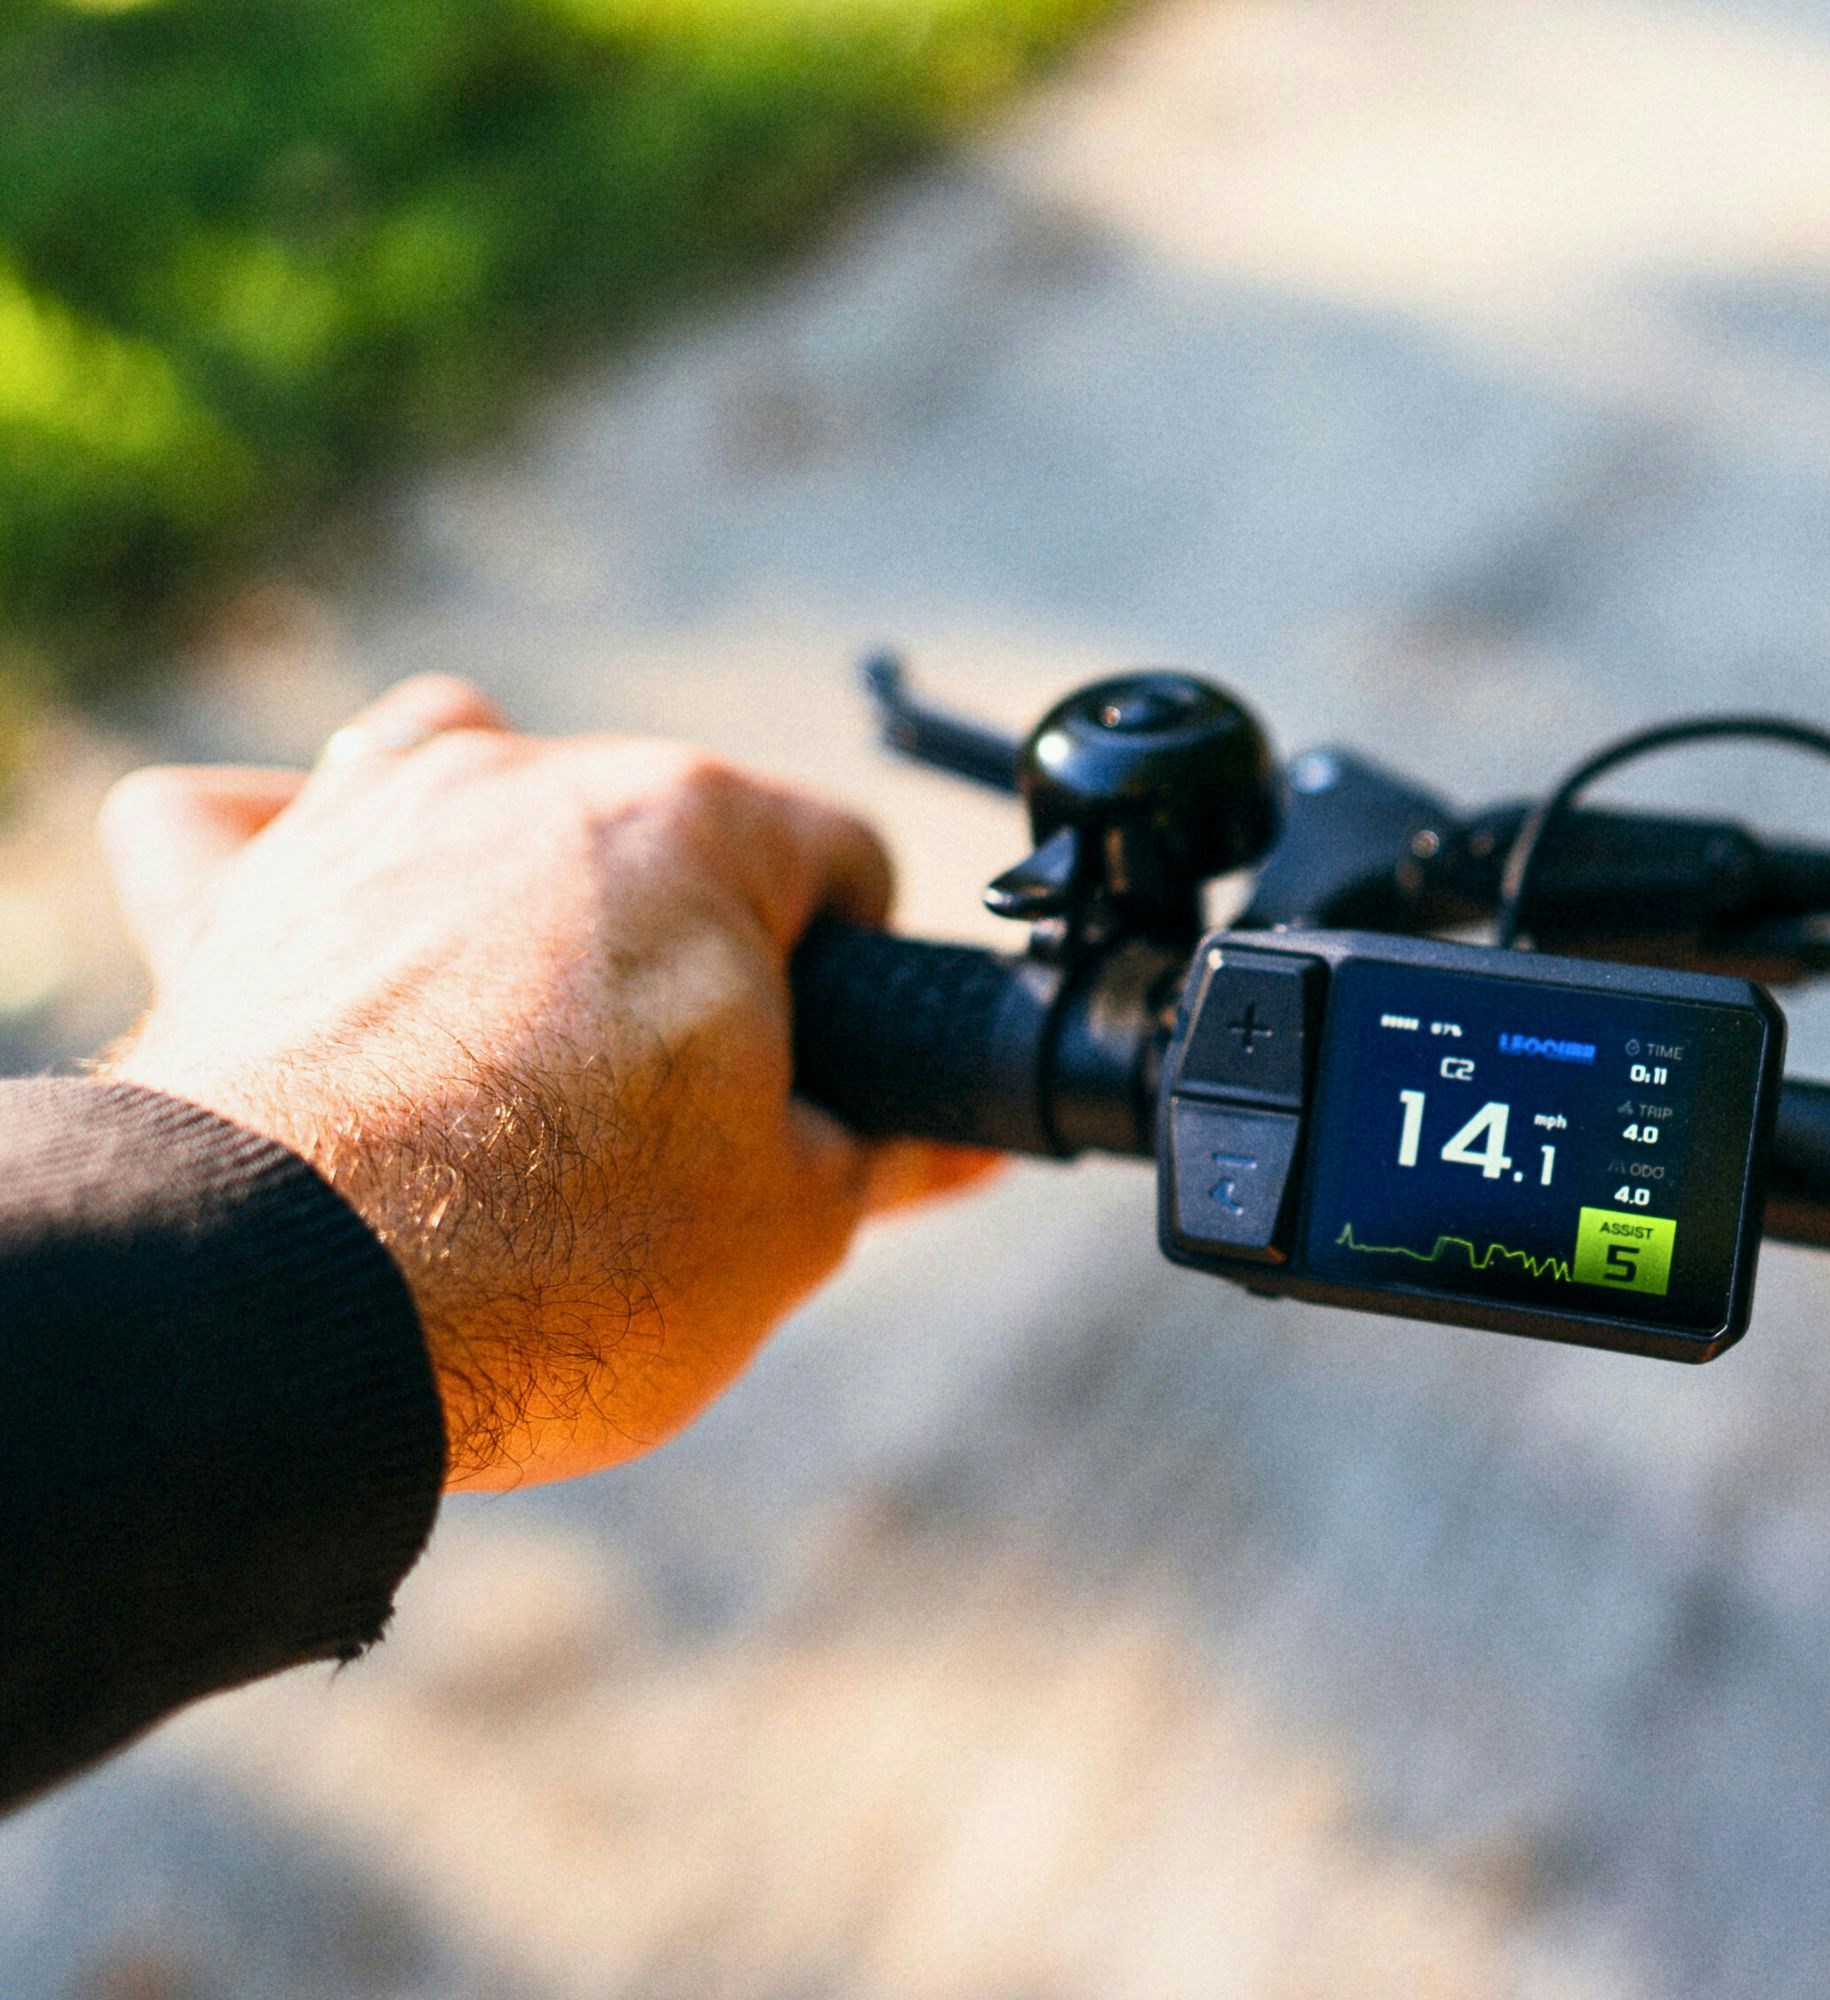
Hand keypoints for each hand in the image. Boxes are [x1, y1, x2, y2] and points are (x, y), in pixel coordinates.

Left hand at [98, 677, 998, 1489]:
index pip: (840, 864)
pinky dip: (279, 861)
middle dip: (685, 943)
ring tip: (517, 1001)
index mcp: (694, 824)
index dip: (855, 987)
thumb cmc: (558, 1260)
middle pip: (659, 828)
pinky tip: (317, 925)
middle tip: (674, 1112)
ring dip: (502, 851)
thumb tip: (965, 1142)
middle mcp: (524, 777)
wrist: (284, 1319)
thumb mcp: (790, 1223)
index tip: (818, 1086)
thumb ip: (885, 1154)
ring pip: (457, 762)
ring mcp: (357, 823)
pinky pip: (231, 823)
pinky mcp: (221, 905)